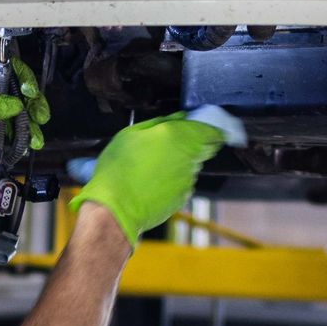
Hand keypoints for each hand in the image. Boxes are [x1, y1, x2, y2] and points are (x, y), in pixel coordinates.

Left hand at [0, 65, 48, 200]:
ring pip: (12, 114)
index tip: (30, 92)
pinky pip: (5, 131)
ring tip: (36, 140)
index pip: (0, 70)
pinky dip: (18, 137)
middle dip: (30, 105)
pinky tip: (25, 145)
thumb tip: (16, 103)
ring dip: (27, 125)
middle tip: (41, 117)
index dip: (20, 78)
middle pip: (12, 93)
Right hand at [71, 114, 227, 248]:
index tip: (202, 127)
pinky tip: (151, 183)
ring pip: (190, 167)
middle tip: (167, 146)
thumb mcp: (130, 134)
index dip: (210, 129)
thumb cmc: (118, 170)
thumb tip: (177, 118)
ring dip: (178, 165)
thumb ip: (159, 122)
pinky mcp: (182, 198)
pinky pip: (182, 184)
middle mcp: (188, 159)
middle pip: (202, 149)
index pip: (211, 131)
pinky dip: (172, 182)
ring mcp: (187, 181)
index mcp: (178, 137)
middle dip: (191, 145)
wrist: (115, 208)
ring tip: (151, 168)